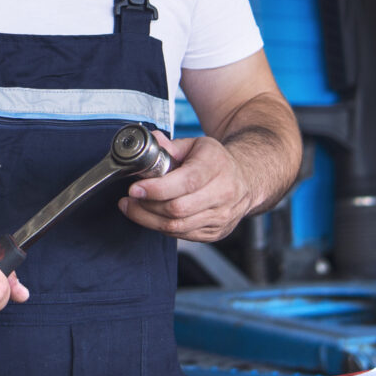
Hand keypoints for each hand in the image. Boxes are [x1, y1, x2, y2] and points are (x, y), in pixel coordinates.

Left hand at [120, 133, 256, 242]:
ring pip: (177, 226)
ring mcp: (221, 216)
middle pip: (178, 209)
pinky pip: (182, 235)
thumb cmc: (215, 161)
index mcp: (217, 166)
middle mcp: (223, 193)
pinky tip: (150, 216)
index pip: (186, 182)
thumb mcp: (196, 145)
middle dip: (147, 206)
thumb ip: (171, 146)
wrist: (246, 180)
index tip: (135, 189)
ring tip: (133, 208)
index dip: (157, 189)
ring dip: (149, 219)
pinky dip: (161, 227)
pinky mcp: (215, 232)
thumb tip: (152, 141)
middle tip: (129, 198)